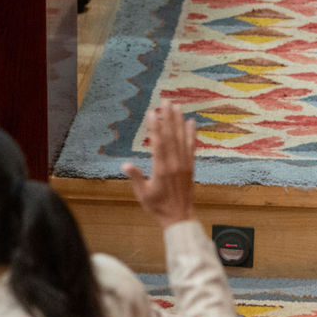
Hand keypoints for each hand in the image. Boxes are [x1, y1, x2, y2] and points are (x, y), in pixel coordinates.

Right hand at [122, 100, 197, 228]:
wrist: (180, 216)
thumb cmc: (158, 206)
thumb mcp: (143, 194)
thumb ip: (135, 178)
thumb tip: (125, 164)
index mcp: (161, 169)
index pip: (158, 144)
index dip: (155, 127)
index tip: (153, 112)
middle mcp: (174, 163)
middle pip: (171, 136)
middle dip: (168, 117)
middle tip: (166, 100)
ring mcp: (184, 163)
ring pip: (181, 138)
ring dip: (179, 121)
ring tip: (177, 106)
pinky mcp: (190, 166)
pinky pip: (191, 146)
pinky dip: (192, 134)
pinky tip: (191, 123)